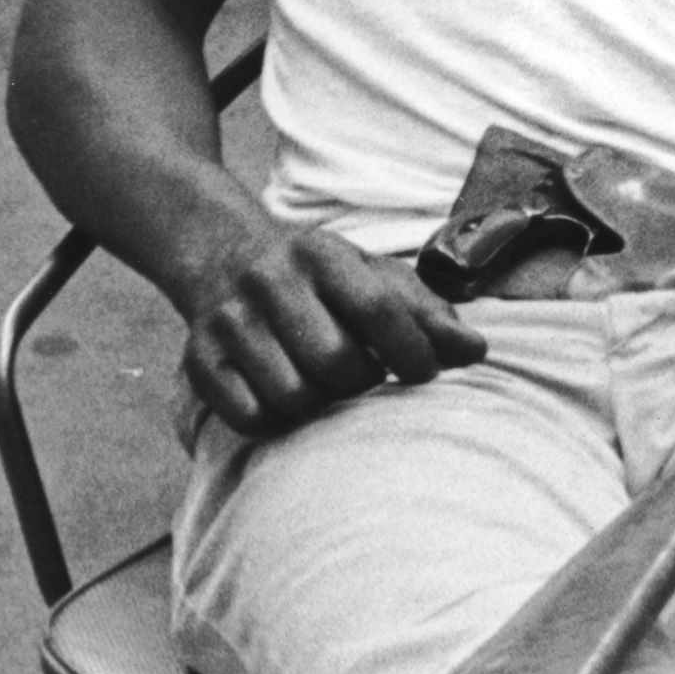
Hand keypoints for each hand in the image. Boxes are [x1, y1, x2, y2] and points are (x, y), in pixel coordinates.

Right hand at [177, 220, 487, 437]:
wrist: (224, 257)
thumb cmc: (323, 282)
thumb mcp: (376, 278)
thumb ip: (428, 313)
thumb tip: (474, 352)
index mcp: (323, 254)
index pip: (380, 310)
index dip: (412, 352)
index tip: (424, 373)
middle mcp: (269, 280)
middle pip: (337, 363)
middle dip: (363, 380)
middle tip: (365, 374)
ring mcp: (229, 321)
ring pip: (294, 396)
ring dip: (322, 404)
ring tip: (326, 382)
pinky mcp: (200, 360)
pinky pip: (251, 417)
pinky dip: (279, 420)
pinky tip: (287, 396)